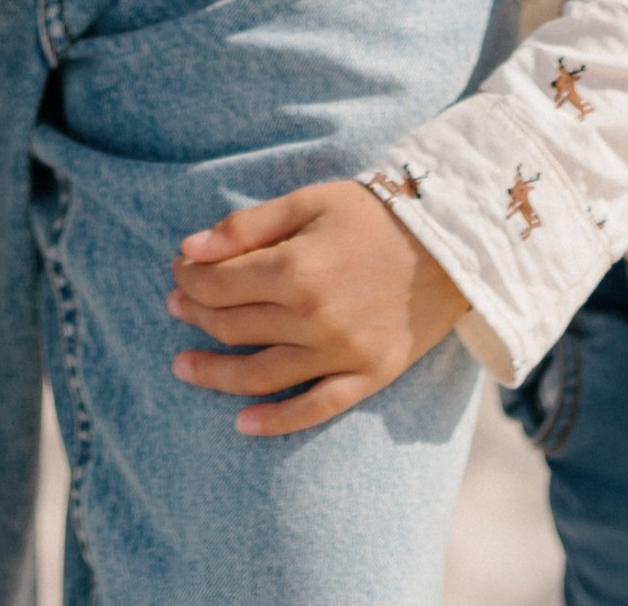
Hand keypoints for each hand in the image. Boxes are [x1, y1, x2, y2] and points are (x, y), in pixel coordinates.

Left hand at [167, 181, 468, 435]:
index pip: (219, 284)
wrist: (451, 244)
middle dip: (195, 315)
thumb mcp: (308, 202)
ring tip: (183, 367)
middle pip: (233, 327)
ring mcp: (340, 353)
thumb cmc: (374, 213)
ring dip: (215, 374)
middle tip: (176, 307)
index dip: (189, 278)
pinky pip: (314, 409)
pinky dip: (276, 421)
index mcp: (294, 269)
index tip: (178, 270)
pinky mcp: (368, 377)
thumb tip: (190, 248)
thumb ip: (247, 227)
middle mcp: (312, 319)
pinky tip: (242, 425)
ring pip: (260, 375)